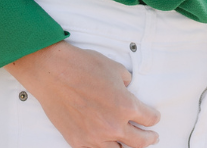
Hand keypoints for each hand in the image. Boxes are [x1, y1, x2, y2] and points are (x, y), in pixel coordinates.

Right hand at [8, 40, 160, 147]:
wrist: (52, 72)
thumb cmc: (81, 66)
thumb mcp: (114, 68)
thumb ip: (125, 82)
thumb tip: (127, 88)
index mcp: (126, 106)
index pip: (149, 119)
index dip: (154, 118)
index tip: (153, 118)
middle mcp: (113, 125)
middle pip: (140, 141)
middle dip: (149, 138)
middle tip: (152, 137)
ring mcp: (95, 136)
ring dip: (126, 146)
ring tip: (129, 143)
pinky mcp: (78, 141)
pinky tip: (107, 145)